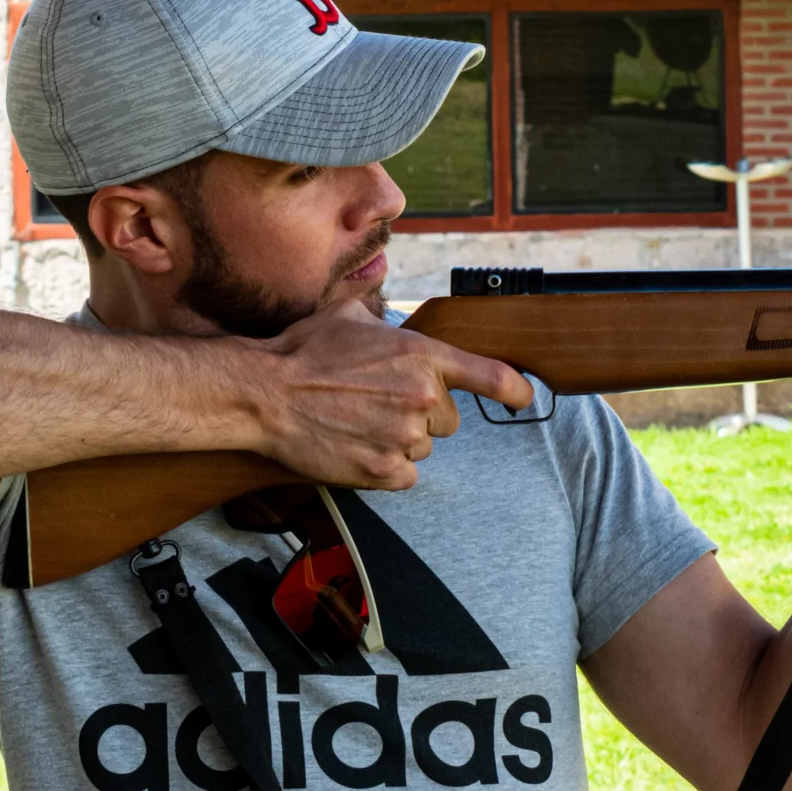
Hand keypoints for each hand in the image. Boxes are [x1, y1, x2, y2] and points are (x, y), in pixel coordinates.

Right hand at [246, 300, 532, 489]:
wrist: (265, 394)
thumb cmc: (303, 350)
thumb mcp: (350, 316)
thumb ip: (384, 319)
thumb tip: (386, 315)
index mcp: (423, 356)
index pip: (490, 376)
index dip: (514, 390)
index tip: (525, 397)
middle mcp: (423, 399)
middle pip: (448, 421)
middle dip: (422, 415)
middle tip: (378, 404)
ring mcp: (406, 439)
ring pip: (422, 448)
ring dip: (399, 441)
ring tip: (357, 423)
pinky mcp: (385, 472)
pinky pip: (404, 475)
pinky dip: (385, 468)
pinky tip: (355, 447)